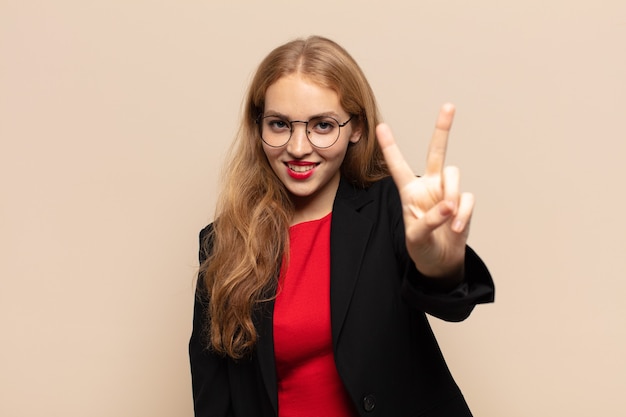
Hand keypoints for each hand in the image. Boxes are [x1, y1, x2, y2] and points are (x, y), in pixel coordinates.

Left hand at [376, 103, 472, 279]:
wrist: (440, 262)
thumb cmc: (421, 247)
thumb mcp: (416, 237)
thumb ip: (430, 220)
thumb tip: (449, 205)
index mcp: (409, 192)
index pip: (398, 166)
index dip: (390, 147)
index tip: (380, 126)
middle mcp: (429, 186)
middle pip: (436, 152)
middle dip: (443, 129)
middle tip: (448, 106)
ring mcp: (447, 193)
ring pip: (454, 175)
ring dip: (453, 194)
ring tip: (450, 217)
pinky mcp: (464, 203)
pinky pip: (468, 198)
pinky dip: (464, 214)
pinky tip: (457, 228)